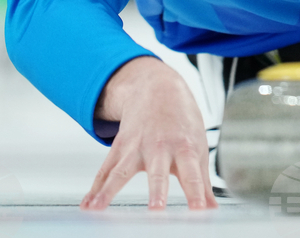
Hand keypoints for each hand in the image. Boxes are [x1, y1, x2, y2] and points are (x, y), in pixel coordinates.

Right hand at [79, 56, 218, 210]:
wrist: (158, 88)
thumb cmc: (181, 121)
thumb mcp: (198, 146)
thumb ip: (202, 182)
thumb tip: (212, 209)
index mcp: (185, 148)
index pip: (193, 174)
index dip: (196, 192)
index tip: (199, 210)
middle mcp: (160, 147)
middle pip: (158, 172)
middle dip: (157, 191)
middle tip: (156, 209)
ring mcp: (137, 147)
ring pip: (121, 170)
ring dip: (109, 190)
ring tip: (98, 208)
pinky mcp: (120, 147)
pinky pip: (105, 169)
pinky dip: (95, 187)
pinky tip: (88, 205)